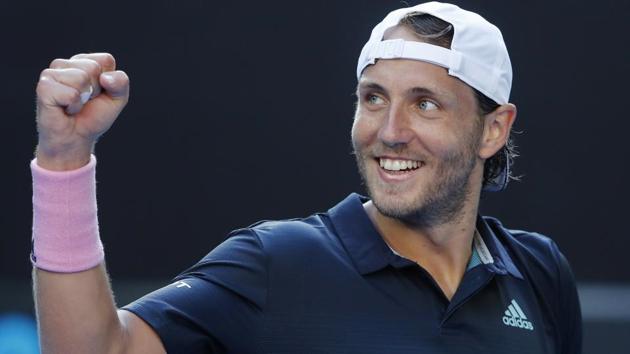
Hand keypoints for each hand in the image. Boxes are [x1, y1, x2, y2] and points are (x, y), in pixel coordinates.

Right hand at [35, 53, 128, 169]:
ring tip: (74, 105)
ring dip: (83, 99)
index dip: (109, 81)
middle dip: (96, 90)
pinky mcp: (44, 87)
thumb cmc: (93, 117)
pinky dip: (73, 106)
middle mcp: (65, 64)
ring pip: (81, 78)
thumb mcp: (117, 99)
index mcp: (83, 62)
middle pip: (93, 67)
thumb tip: (106, 77)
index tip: (99, 94)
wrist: (75, 139)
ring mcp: (51, 73)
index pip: (106, 60)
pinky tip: (65, 109)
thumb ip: (121, 83)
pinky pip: (71, 94)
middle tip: (85, 102)